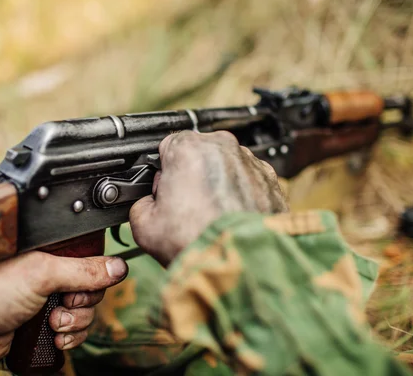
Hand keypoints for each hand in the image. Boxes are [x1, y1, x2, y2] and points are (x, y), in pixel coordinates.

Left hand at [0, 252, 127, 365]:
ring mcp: (46, 301)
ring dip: (75, 323)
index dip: (93, 277)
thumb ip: (84, 269)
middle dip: (82, 305)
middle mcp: (51, 276)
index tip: (78, 288)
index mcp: (51, 254)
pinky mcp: (41, 325)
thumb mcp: (42, 273)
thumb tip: (119, 266)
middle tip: (63, 306)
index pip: (91, 262)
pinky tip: (56, 338)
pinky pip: (72, 332)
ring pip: (83, 314)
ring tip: (54, 324)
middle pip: (91, 291)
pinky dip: (70, 338)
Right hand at [130, 130, 287, 265]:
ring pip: (226, 167)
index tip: (166, 192)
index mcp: (188, 148)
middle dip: (193, 176)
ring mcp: (250, 162)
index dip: (164, 172)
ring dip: (218, 185)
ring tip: (212, 217)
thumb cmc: (196, 241)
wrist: (240, 264)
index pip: (168, 147)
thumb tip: (149, 202)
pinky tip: (231, 219)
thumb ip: (142, 202)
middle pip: (199, 154)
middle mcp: (222, 147)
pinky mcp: (270, 181)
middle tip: (188, 209)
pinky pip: (249, 182)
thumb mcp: (143, 224)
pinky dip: (241, 196)